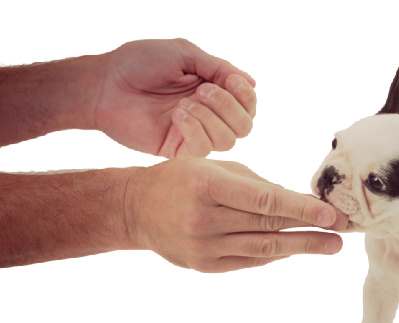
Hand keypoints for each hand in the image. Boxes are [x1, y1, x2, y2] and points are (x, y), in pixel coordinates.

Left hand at [94, 39, 255, 156]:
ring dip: (211, 118)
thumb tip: (253, 83)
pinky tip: (178, 116)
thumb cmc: (139, 63)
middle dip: (230, 107)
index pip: (248, 104)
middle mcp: (209, 115)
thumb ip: (219, 68)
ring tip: (184, 104)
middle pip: (245, 126)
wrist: (104, 84)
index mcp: (213, 91)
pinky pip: (204, 150)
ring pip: (228, 141)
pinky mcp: (178, 150)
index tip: (230, 81)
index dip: (246, 95)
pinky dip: (196, 130)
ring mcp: (194, 134)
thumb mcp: (185, 54)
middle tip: (203, 91)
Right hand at [125, 158, 347, 271]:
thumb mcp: (216, 168)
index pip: (264, 201)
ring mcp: (203, 247)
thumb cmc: (182, 179)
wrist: (137, 208)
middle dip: (310, 229)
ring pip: (263, 249)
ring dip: (301, 248)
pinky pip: (249, 261)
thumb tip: (301, 203)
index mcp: (207, 186)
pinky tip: (296, 249)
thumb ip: (257, 186)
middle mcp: (204, 219)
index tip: (331, 214)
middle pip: (268, 227)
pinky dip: (275, 255)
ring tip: (330, 246)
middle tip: (342, 231)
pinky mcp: (205, 266)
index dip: (302, 209)